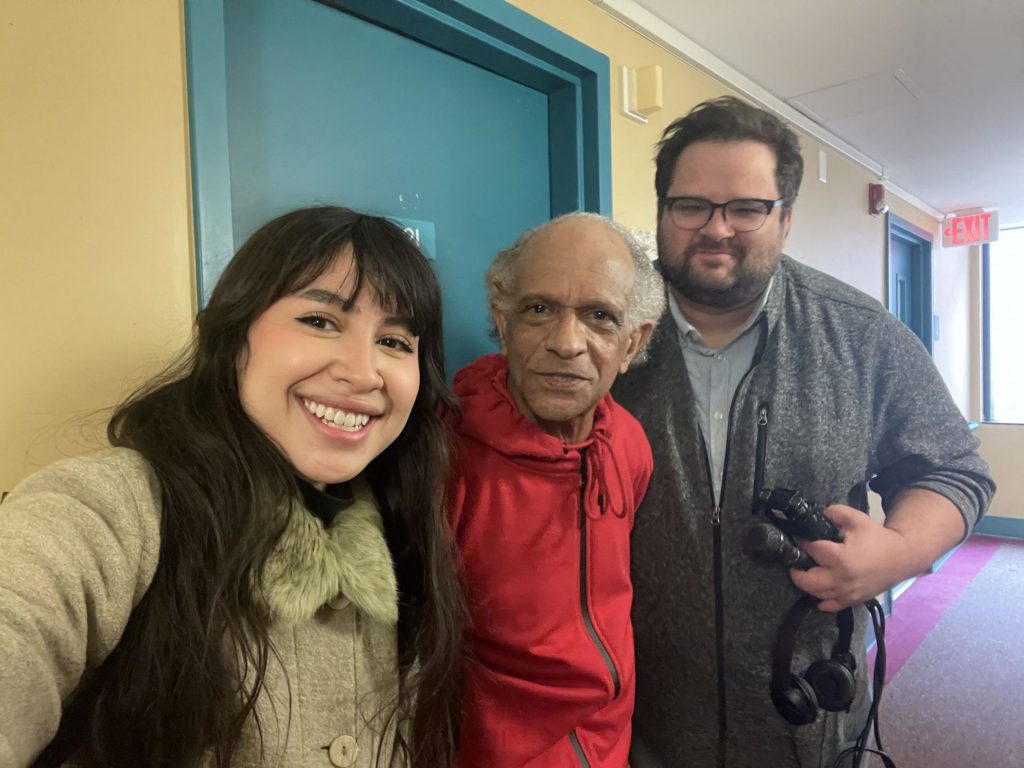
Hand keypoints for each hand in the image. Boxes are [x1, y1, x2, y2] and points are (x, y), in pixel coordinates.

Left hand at [788, 504, 912, 611]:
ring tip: (808, 572)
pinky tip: (820, 588)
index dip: (803, 543)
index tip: (801, 539)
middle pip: (807, 581)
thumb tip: (818, 515)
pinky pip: (829, 606)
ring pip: (816, 594)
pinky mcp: (852, 601)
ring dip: (807, 584)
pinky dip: (820, 598)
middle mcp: (841, 579)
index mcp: (841, 558)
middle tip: (797, 562)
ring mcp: (846, 593)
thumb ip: (834, 512)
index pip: (812, 551)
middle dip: (797, 571)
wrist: (901, 558)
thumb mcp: (855, 518)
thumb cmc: (877, 538)